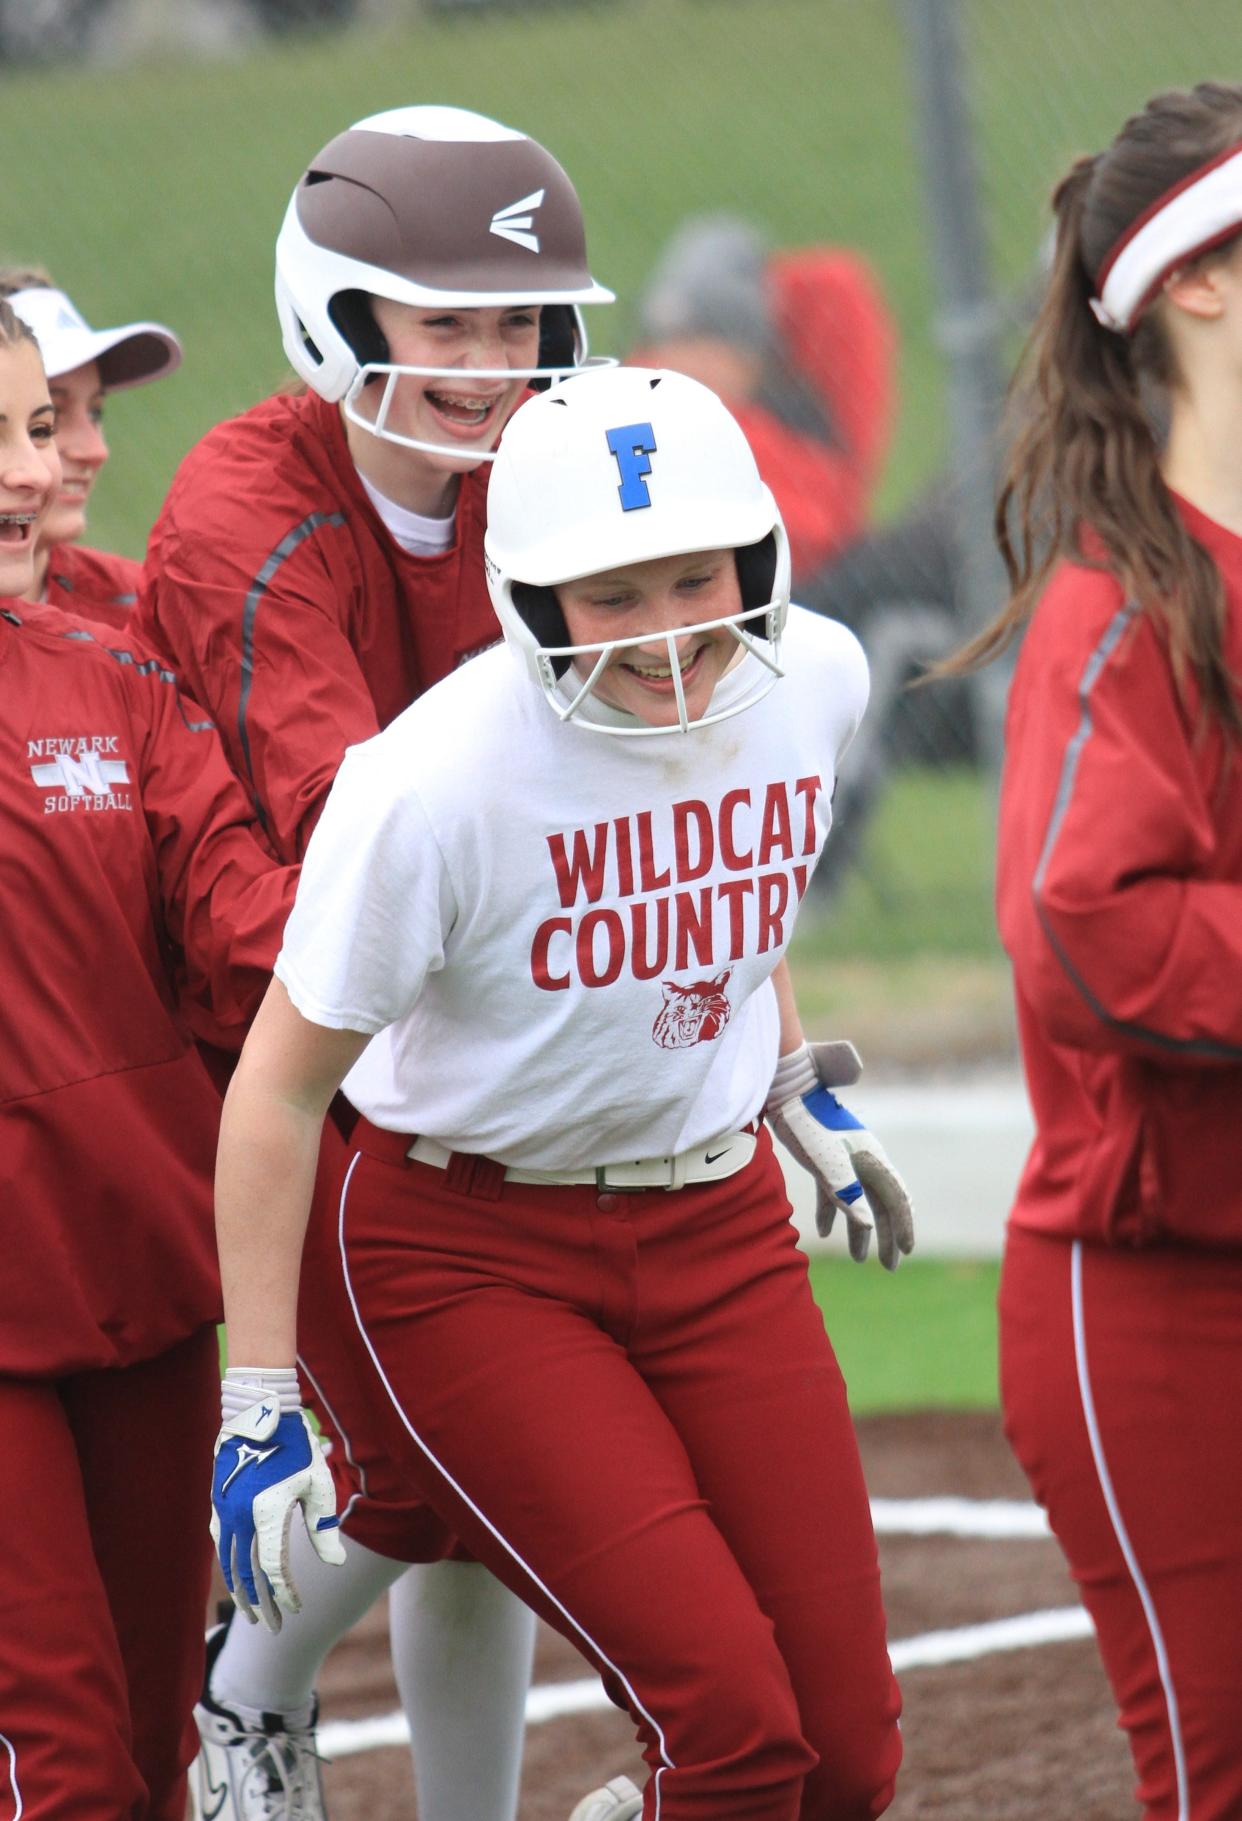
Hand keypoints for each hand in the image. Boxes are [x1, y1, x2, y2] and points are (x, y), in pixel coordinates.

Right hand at [210, 1397, 345, 1631]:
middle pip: (246, 1574)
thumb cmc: (296, 1446)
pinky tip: (239, 1577)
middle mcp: (238, 1516)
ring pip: (226, 1563)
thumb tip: (336, 1564)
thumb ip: (324, 1527)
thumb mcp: (318, 1484)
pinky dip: (229, 1566)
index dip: (284, 1592)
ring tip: (254, 1611)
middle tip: (275, 1627)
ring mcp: (223, 1510)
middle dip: (261, 1603)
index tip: (297, 1609)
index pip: (272, 1568)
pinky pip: (219, 1544)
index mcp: (265, 1512)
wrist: (260, 1410)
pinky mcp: (217, 1503)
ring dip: (241, 1590)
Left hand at [766, 1039, 914, 1269]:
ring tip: (857, 1258)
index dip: (904, 1226)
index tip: (906, 1253)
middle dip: (887, 1237)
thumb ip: (846, 1192)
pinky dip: (830, 1212)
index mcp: (872, 1160)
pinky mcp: (824, 1159)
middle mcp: (864, 1161)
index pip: (897, 1199)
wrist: (785, 1092)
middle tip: (889, 1267)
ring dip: (859, 1230)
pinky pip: (834, 1191)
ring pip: (858, 1201)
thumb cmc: (807, 1124)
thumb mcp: (826, 1161)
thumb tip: (868, 1224)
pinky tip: (822, 1232)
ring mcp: (845, 1159)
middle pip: (881, 1204)